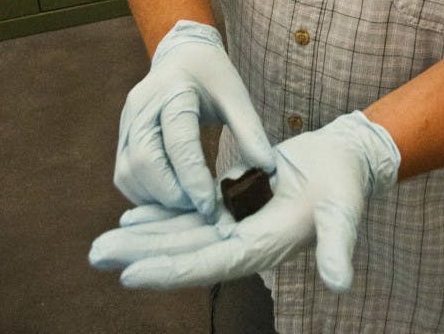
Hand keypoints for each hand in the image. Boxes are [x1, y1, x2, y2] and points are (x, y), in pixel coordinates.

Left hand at [91, 110, 399, 291]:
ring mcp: (235, 224)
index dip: (170, 269)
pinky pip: (191, 213)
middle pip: (183, 252)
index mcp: (263, 247)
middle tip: (96, 253)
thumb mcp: (345, 212)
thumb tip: (339, 282)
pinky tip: (133, 215)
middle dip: (140, 255)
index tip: (130, 273)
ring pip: (181, 234)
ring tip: (103, 242)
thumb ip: (338, 247)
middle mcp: (243, 242)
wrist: (345, 162)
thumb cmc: (346, 186)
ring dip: (143, 238)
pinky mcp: (232, 204)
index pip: (209, 263)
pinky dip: (162, 216)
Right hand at [114, 20, 274, 217]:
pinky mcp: (122, 135)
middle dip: (171, 194)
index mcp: (174, 91)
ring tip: (187, 205)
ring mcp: (127, 121)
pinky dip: (144, 193)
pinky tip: (170, 196)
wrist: (183, 54)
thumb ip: (251, 131)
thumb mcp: (236, 95)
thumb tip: (266, 169)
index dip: (192, 179)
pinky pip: (124, 173)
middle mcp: (142, 106)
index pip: (178, 143)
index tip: (210, 205)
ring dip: (155, 198)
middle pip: (144, 162)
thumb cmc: (212, 75)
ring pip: (128, 173)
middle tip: (200, 208)